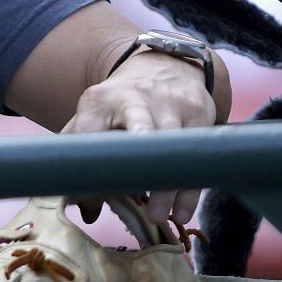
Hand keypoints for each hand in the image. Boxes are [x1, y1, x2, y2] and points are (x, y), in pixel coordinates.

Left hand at [62, 48, 218, 227]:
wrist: (163, 67)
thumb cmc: (120, 106)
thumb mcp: (95, 118)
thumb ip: (83, 158)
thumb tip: (85, 212)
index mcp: (99, 101)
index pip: (87, 131)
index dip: (87, 165)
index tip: (89, 197)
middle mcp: (134, 98)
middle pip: (138, 127)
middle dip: (140, 158)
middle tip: (135, 191)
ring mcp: (170, 104)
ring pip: (172, 146)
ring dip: (166, 185)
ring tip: (158, 215)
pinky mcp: (198, 112)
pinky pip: (196, 153)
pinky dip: (189, 186)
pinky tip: (182, 210)